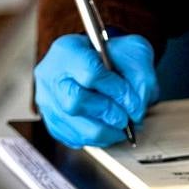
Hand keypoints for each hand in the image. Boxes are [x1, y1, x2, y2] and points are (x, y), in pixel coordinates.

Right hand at [34, 33, 159, 147]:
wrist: (97, 65)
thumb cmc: (114, 58)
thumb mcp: (134, 53)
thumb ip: (141, 76)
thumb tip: (136, 108)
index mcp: (68, 49)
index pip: (90, 73)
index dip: (117, 91)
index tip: (133, 101)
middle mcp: (50, 75)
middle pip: (75, 101)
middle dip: (108, 113)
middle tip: (126, 117)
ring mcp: (47, 101)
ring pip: (75, 127)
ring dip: (106, 131)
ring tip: (121, 127)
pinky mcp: (52, 123)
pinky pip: (75, 139)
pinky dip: (97, 139)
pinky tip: (108, 129)